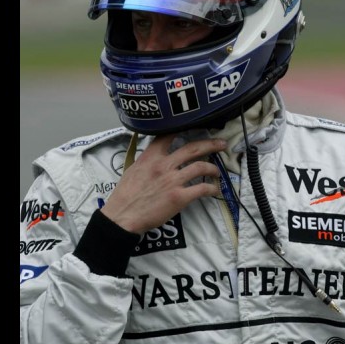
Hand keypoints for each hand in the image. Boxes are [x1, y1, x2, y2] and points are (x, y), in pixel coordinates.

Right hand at [101, 134, 224, 234]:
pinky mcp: (180, 197)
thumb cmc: (125, 195)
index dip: (184, 129)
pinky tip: (214, 190)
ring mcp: (173, 181)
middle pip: (192, 148)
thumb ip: (148, 160)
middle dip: (210, 144)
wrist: (123, 216)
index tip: (196, 127)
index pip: (169, 135)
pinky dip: (211, 188)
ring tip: (217, 171)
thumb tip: (156, 156)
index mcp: (151, 157)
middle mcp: (164, 165)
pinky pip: (202, 189)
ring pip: (200, 167)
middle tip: (221, 144)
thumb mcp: (133, 169)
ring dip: (212, 168)